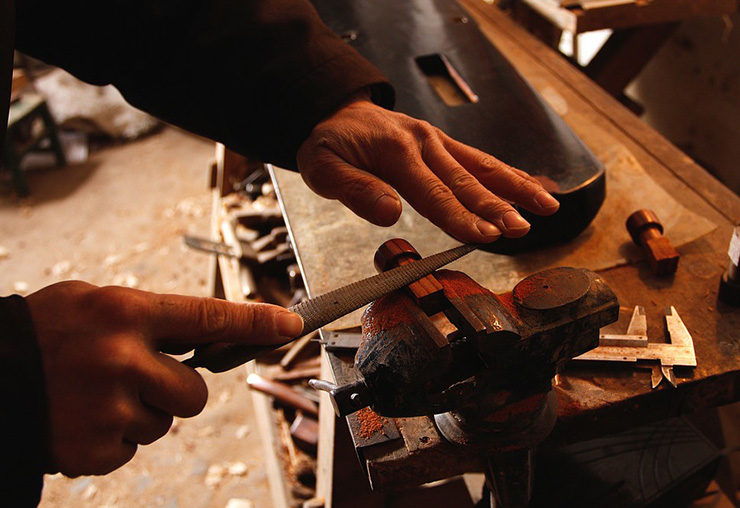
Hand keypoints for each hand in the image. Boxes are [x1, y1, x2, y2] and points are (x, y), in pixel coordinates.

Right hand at [25, 281, 302, 476]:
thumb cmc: (45, 332)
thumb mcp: (95, 303)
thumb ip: (151, 317)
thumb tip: (210, 333)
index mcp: (127, 313)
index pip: (209, 317)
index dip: (256, 322)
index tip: (290, 324)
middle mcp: (124, 358)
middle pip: (196, 393)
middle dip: (174, 391)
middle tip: (132, 379)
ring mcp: (109, 407)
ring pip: (164, 422)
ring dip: (138, 413)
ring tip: (93, 395)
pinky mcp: (95, 448)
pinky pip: (132, 448)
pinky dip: (112, 439)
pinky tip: (79, 418)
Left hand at [297, 97, 559, 242]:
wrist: (335, 110)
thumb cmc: (330, 144)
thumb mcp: (323, 169)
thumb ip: (355, 191)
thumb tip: (391, 214)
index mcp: (396, 152)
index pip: (434, 193)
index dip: (462, 218)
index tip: (487, 236)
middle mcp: (424, 143)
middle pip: (467, 180)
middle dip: (498, 207)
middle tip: (523, 228)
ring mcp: (437, 141)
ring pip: (483, 166)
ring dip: (516, 187)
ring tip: (547, 206)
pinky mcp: (443, 144)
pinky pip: (479, 158)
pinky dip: (507, 173)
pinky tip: (530, 187)